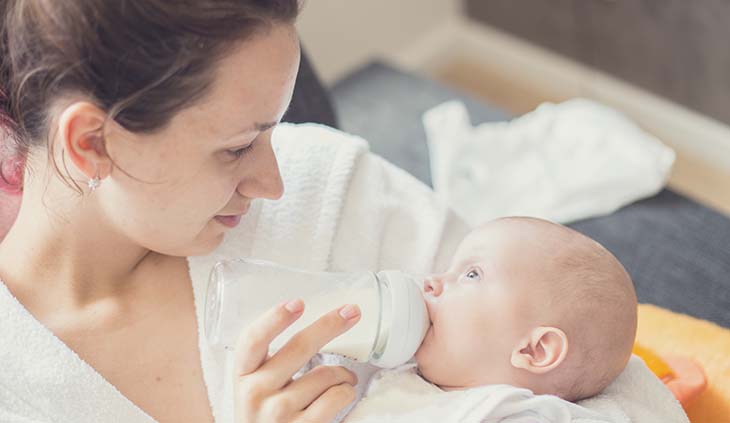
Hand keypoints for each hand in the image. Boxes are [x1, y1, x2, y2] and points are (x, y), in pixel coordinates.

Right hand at [233, 299, 361, 422]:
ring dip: (343, 373)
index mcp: (243, 375)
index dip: (274, 318)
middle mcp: (255, 392)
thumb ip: (270, 362)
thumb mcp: (255, 387)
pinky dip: (346, 391)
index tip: (297, 302)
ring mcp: (278, 413)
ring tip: (343, 378)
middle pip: (299, 347)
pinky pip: (336, 397)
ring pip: (326, 373)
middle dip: (330, 324)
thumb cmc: (264, 415)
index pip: (252, 340)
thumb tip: (312, 322)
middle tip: (352, 312)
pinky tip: (343, 394)